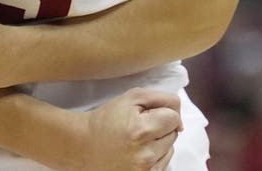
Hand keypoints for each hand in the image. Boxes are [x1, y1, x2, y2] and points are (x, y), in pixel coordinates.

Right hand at [62, 88, 182, 170]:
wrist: (82, 145)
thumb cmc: (107, 119)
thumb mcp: (133, 97)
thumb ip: (163, 100)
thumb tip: (179, 121)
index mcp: (141, 131)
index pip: (174, 117)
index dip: (161, 112)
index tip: (145, 115)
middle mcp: (144, 155)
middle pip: (173, 134)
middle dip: (160, 127)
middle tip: (138, 127)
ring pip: (170, 149)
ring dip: (158, 142)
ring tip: (137, 140)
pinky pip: (163, 164)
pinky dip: (155, 156)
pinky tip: (138, 152)